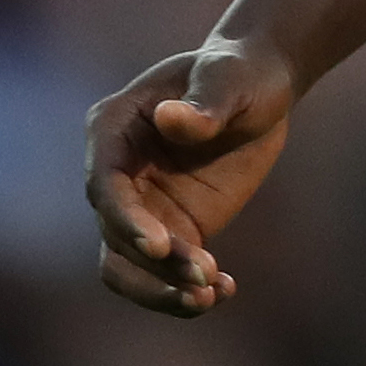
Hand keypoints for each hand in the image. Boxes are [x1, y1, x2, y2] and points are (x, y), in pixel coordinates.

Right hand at [83, 37, 297, 316]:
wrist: (261, 88)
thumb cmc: (240, 72)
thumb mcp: (229, 78)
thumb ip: (204, 102)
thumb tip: (170, 120)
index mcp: (113, 128)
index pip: (104, 185)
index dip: (126, 219)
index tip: (161, 246)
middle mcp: (117, 174)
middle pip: (115, 235)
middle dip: (153, 264)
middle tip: (203, 275)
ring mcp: (141, 206)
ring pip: (130, 266)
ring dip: (163, 289)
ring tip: (211, 293)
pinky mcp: (173, 229)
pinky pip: (167, 272)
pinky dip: (188, 290)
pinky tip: (225, 290)